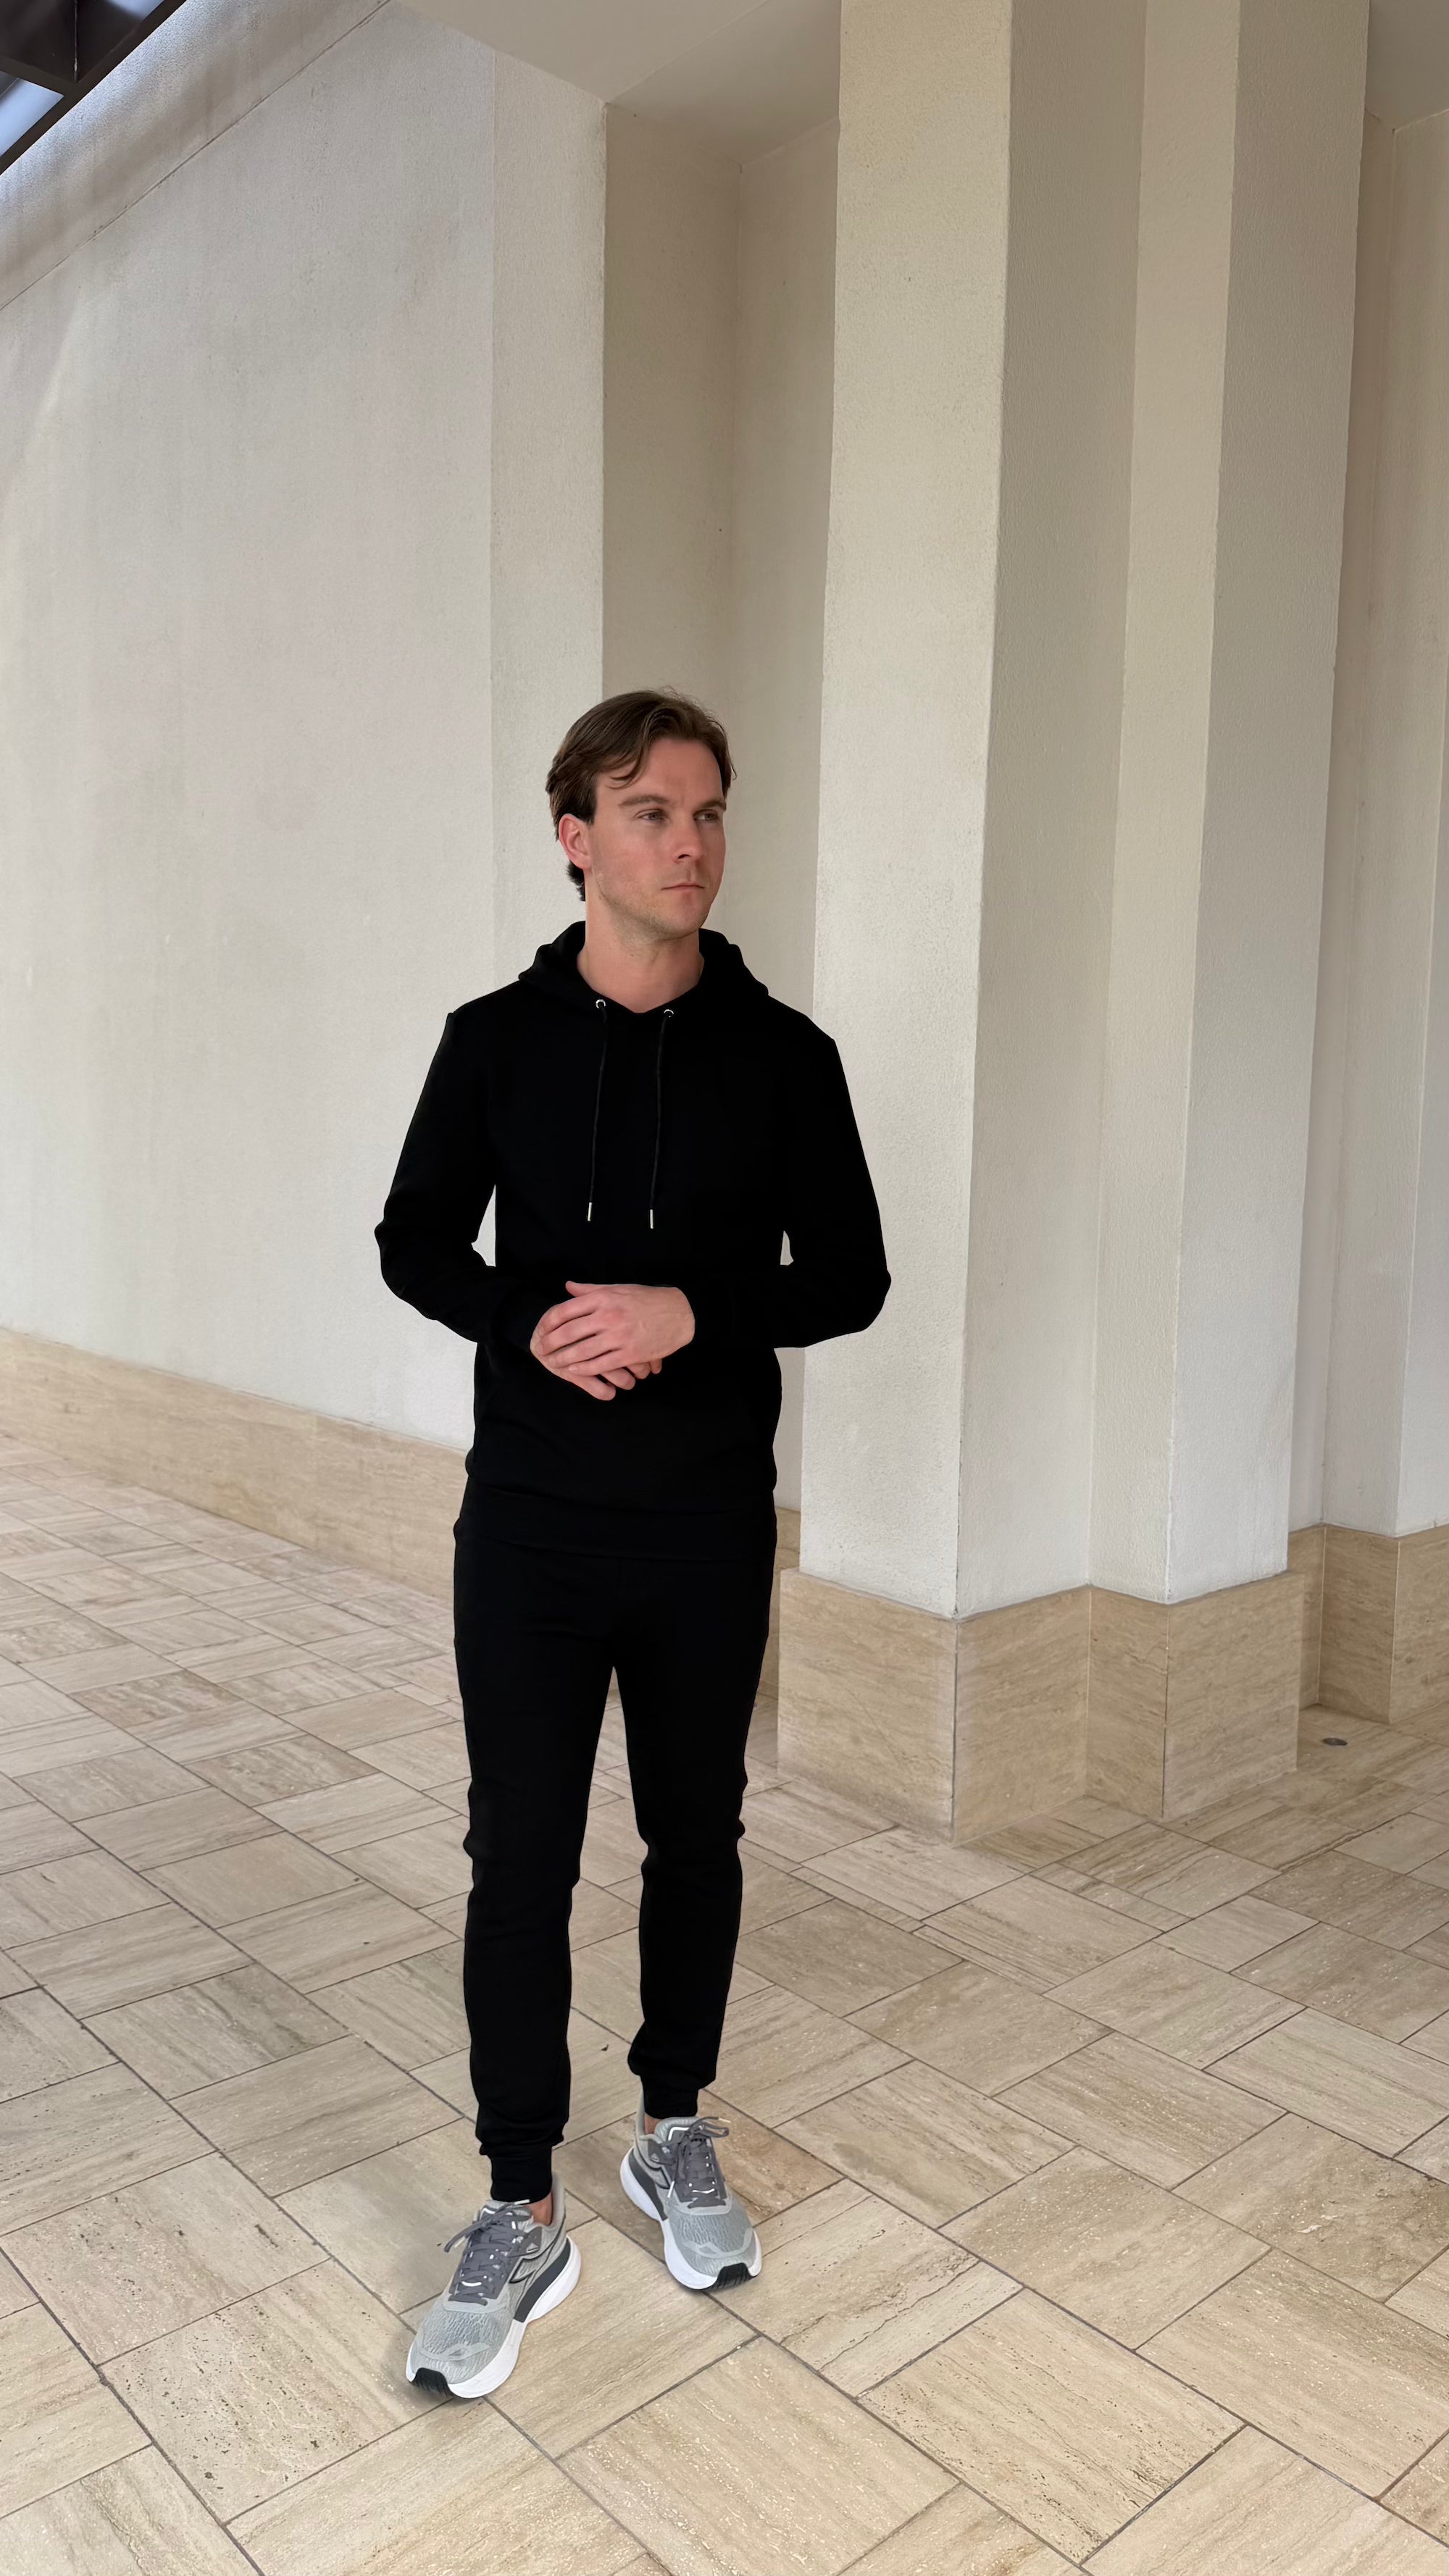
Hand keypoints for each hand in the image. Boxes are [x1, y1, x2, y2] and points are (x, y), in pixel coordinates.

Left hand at [529, 1282, 694, 1401]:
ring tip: (553, 1364)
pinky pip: (601, 1364)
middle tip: (540, 1350)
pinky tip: (574, 1371)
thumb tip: (568, 1287)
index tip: (540, 1330)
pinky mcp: (630, 1353)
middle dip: (551, 1344)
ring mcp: (619, 1336)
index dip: (548, 1322)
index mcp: (603, 1298)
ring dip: (564, 1359)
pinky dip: (585, 1369)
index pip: (565, 1310)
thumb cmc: (648, 1299)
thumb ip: (591, 1289)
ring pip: (583, 1351)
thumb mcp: (619, 1288)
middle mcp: (608, 1316)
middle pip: (569, 1333)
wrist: (680, 1314)